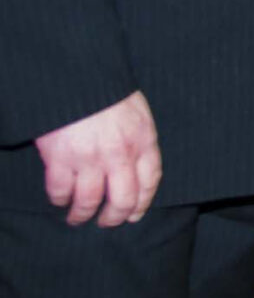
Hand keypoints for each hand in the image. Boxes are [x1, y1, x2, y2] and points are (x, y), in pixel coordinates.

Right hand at [35, 91, 160, 226]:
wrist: (79, 75)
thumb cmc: (108, 88)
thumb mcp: (137, 110)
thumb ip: (138, 137)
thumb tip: (135, 161)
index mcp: (143, 139)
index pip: (150, 180)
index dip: (142, 203)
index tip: (135, 215)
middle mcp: (119, 154)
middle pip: (122, 199)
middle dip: (114, 217)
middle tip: (107, 223)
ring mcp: (89, 158)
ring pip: (89, 201)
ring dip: (82, 215)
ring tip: (78, 218)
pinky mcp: (60, 158)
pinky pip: (60, 190)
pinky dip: (59, 200)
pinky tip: (60, 200)